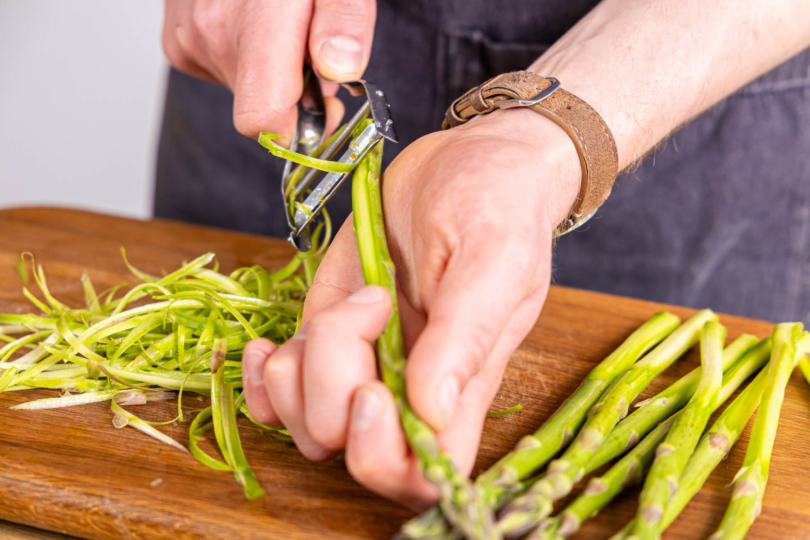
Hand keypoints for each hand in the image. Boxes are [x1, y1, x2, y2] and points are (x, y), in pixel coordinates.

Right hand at [161, 0, 375, 138]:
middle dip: (294, 90)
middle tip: (315, 48)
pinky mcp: (177, 39)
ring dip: (270, 70)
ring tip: (281, 24)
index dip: (295, 130)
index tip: (322, 113)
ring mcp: (188, 36)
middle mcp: (212, 33)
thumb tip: (340, 70)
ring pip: (242, 88)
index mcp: (257, 21)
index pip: (261, 118)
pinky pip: (219, 69)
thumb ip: (342, 18)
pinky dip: (244, 56)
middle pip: (260, 106)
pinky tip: (252, 21)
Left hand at [242, 108, 580, 506]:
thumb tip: (432, 412)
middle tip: (365, 311)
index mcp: (462, 384)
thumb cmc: (498, 202)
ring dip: (299, 370)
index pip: (422, 473)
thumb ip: (467, 334)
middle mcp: (409, 385)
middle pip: (349, 448)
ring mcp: (363, 361)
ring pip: (307, 424)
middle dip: (331, 391)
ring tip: (343, 304)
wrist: (468, 159)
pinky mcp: (326, 332)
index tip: (374, 391)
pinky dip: (261, 377)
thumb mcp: (495, 257)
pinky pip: (279, 390)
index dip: (385, 457)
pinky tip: (267, 345)